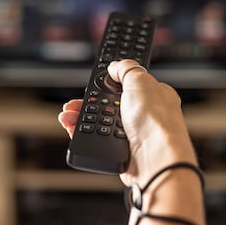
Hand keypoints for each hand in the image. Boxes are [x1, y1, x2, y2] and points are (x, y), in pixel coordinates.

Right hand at [58, 59, 196, 186]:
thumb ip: (126, 69)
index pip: (125, 84)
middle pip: (108, 103)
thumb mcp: (140, 80)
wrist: (156, 158)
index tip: (93, 82)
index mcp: (152, 95)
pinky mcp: (121, 150)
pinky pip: (97, 140)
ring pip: (99, 122)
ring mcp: (132, 133)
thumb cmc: (157, 120)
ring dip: (80, 117)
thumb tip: (114, 66)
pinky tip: (73, 127)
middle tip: (75, 102)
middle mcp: (143, 114)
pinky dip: (82, 134)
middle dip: (89, 102)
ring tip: (68, 115)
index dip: (108, 83)